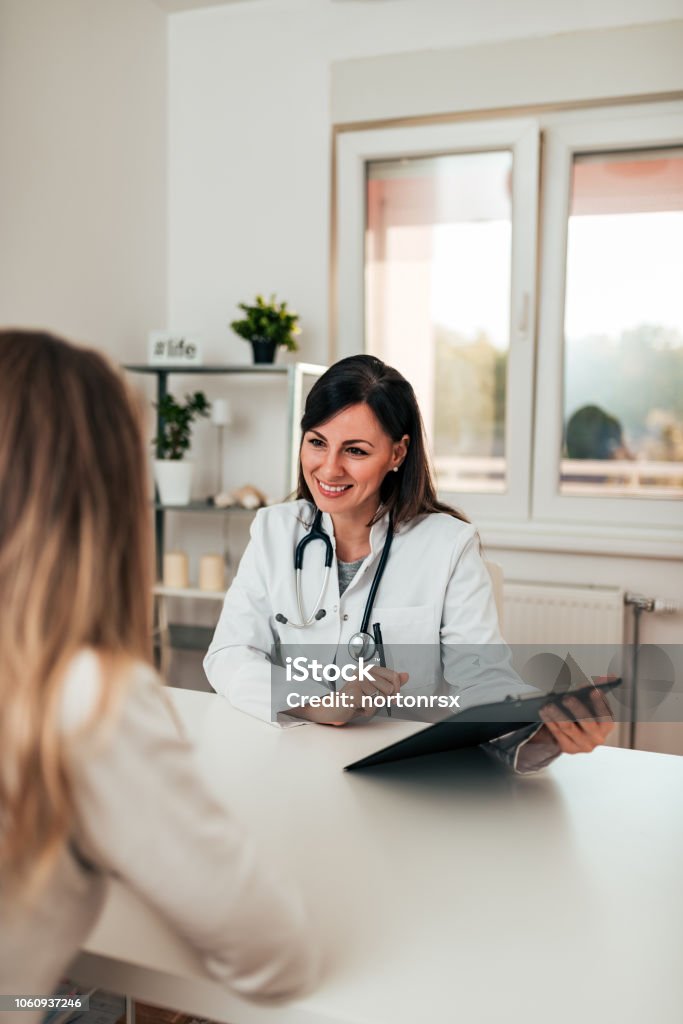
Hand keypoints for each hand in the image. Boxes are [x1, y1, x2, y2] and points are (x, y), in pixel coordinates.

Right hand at [291, 666, 408, 725]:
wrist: (334, 709)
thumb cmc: (354, 700)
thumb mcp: (376, 691)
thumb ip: (392, 682)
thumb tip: (406, 675)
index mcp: (370, 669)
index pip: (394, 676)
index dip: (396, 689)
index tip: (390, 696)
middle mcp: (364, 671)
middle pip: (389, 688)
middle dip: (382, 699)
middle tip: (369, 700)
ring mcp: (358, 681)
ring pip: (381, 698)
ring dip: (373, 706)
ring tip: (362, 703)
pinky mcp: (354, 692)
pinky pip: (372, 706)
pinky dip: (367, 711)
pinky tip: (357, 707)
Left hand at [535, 687, 613, 754]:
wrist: (576, 737)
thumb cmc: (585, 715)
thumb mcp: (593, 704)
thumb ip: (599, 689)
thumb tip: (608, 677)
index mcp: (607, 726)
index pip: (606, 715)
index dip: (600, 703)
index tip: (594, 690)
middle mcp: (597, 738)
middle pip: (587, 722)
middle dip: (577, 708)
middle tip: (567, 698)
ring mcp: (583, 745)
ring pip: (568, 727)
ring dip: (558, 714)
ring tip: (549, 704)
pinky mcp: (569, 748)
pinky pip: (557, 732)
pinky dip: (549, 720)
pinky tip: (544, 711)